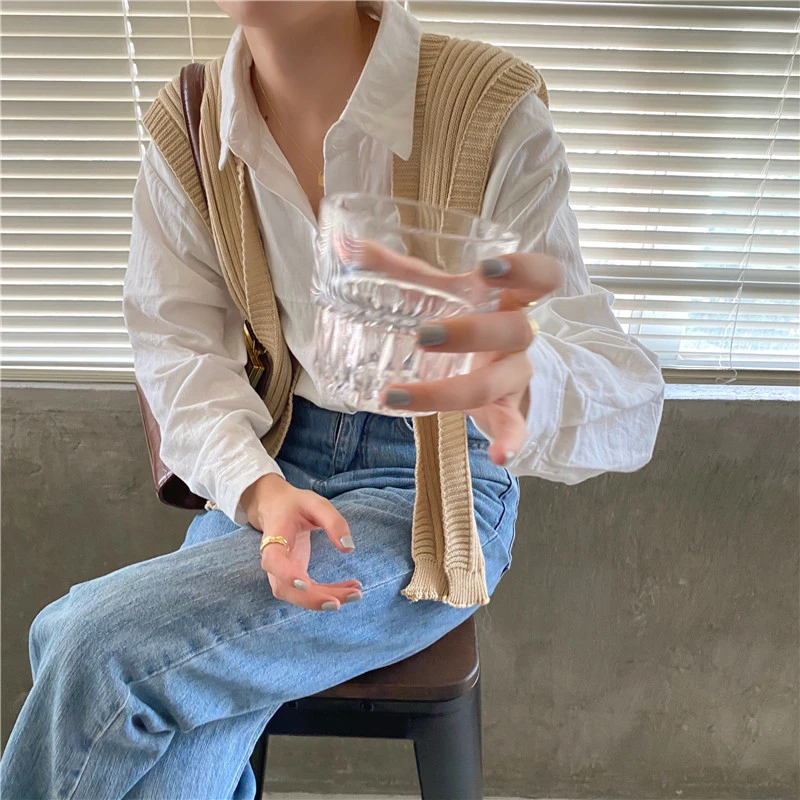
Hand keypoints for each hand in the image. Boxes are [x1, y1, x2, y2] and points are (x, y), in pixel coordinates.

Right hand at [241, 473, 361, 610]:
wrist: (276, 507)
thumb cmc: (295, 504)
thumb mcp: (316, 503)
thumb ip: (333, 521)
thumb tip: (348, 547)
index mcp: (274, 538)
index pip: (273, 560)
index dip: (286, 574)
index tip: (305, 583)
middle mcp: (274, 560)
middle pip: (285, 588)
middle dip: (311, 599)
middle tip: (339, 602)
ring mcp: (282, 572)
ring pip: (298, 595)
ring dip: (324, 600)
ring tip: (355, 594)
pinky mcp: (294, 576)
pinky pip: (309, 591)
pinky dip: (330, 593)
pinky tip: (351, 588)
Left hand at [381, 253, 561, 465]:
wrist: (490, 365)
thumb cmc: (463, 320)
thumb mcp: (436, 294)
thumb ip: (397, 270)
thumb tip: (344, 244)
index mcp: (508, 298)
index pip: (542, 277)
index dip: (524, 270)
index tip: (487, 268)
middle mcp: (519, 336)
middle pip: (514, 330)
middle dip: (471, 333)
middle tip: (422, 335)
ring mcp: (515, 375)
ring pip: (496, 383)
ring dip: (449, 392)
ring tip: (396, 396)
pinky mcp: (508, 410)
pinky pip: (516, 427)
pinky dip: (510, 442)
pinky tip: (497, 456)